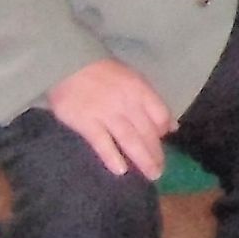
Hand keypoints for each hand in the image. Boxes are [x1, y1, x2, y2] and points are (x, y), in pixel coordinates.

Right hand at [45, 58, 176, 178]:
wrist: (68, 63)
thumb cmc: (102, 72)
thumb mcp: (132, 79)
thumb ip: (150, 102)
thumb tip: (171, 126)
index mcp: (140, 90)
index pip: (160, 114)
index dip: (163, 131)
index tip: (164, 143)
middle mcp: (127, 103)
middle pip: (147, 132)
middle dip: (156, 153)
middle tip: (160, 171)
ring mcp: (107, 114)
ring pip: (130, 140)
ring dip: (142, 159)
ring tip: (151, 174)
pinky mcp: (86, 123)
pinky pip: (102, 144)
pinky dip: (112, 157)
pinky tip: (120, 170)